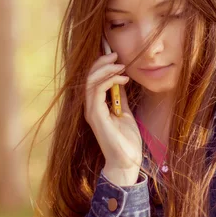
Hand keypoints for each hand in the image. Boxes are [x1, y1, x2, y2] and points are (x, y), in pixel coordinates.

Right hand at [84, 51, 141, 185]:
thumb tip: (121, 80)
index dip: (101, 65)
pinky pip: (97, 92)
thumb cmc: (126, 140)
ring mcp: (91, 112)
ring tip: (121, 65)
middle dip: (101, 63)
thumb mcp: (125, 112)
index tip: (116, 56)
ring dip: (105, 70)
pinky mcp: (96, 117)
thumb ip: (119, 97)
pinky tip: (123, 79)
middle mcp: (90, 108)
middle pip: (88, 77)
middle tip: (116, 55)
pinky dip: (109, 81)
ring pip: (90, 82)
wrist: (127, 161)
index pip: (92, 80)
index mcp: (95, 106)